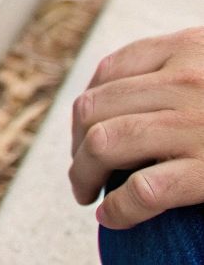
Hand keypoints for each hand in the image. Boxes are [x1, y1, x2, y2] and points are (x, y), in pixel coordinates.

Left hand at [69, 26, 203, 227]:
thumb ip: (191, 70)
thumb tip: (142, 98)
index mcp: (192, 48)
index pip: (111, 71)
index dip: (88, 105)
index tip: (86, 131)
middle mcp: (189, 80)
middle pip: (95, 107)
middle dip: (76, 144)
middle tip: (82, 171)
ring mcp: (199, 125)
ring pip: (103, 143)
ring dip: (82, 174)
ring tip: (88, 193)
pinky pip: (143, 190)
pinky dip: (119, 208)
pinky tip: (115, 218)